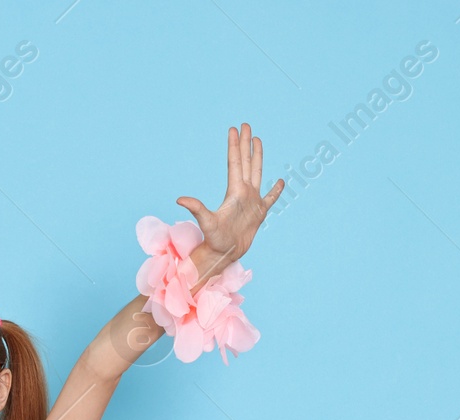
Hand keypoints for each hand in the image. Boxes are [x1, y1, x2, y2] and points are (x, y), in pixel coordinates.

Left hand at [177, 124, 283, 285]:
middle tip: (246, 125)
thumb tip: (179, 199)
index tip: (234, 129)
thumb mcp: (207, 222)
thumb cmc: (215, 240)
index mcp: (234, 191)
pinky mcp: (259, 213)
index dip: (235, 146)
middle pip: (246, 162)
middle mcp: (243, 192)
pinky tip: (280, 181)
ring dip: (258, 157)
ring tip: (258, 140)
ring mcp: (252, 201)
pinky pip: (271, 199)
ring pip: (257, 173)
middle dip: (246, 144)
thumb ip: (196, 208)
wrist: (224, 254)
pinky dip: (276, 191)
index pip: (235, 162)